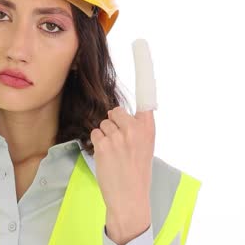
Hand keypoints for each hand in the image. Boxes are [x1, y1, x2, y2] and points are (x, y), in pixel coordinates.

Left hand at [91, 39, 157, 244]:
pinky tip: (106, 160)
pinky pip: (95, 134)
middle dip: (113, 125)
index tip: (142, 43)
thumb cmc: (136, 175)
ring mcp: (120, 135)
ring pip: (103, 123)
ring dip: (104, 138)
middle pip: (115, 111)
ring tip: (113, 157)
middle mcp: (136, 128)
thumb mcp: (144, 149)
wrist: (131, 201)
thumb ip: (136, 130)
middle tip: (119, 147)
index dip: (144, 66)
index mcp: (149, 127)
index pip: (148, 94)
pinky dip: (96, 145)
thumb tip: (118, 115)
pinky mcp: (104, 143)